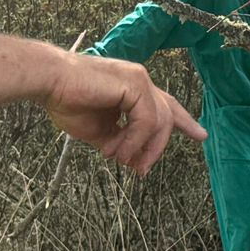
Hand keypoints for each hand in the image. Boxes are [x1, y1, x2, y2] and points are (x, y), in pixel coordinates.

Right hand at [46, 53, 204, 172]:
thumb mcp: (98, 131)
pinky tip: (117, 150)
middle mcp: (140, 80)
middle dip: (161, 145)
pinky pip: (146, 120)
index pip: (165, 104)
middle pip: (167, 115)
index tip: (200, 135)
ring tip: (122, 161)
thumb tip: (131, 159)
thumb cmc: (66, 101)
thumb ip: (118, 141)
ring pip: (159, 121)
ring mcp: (139, 80)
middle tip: (145, 170)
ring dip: (141, 148)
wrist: (49, 83)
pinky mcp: (134, 84)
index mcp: (132, 88)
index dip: (183, 121)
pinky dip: (134, 140)